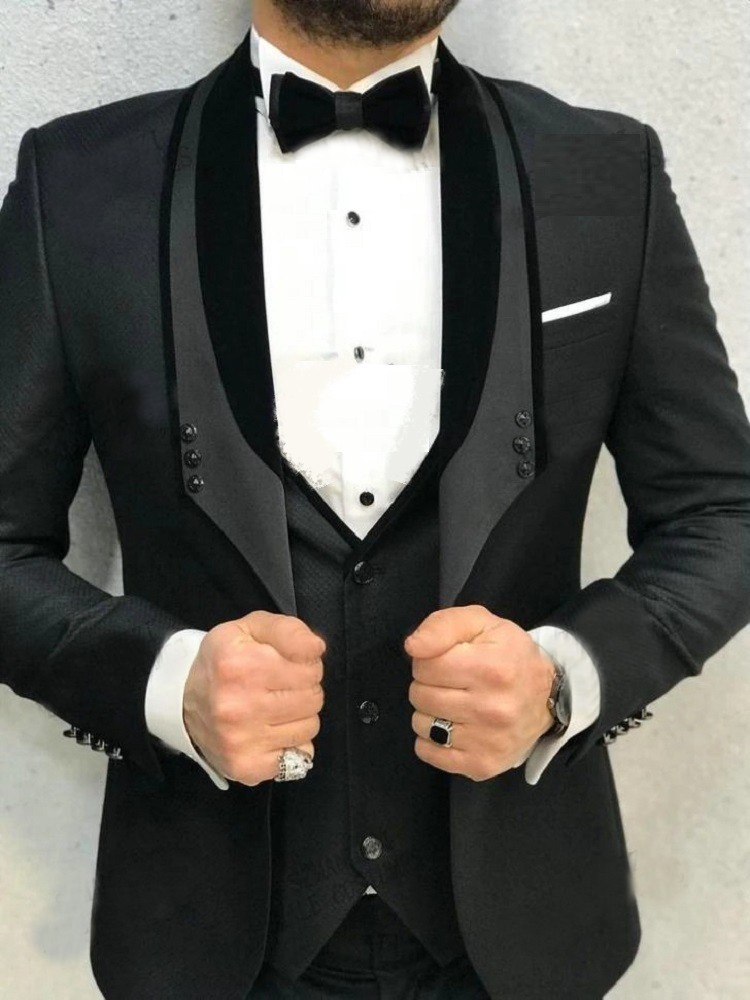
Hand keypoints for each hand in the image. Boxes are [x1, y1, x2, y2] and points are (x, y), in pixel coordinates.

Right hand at [183, 610, 325, 785]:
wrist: (183, 702)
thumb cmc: (224, 661)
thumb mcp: (250, 628)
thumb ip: (288, 629)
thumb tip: (316, 648)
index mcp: (240, 664)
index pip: (311, 663)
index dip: (305, 661)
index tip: (289, 663)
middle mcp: (238, 704)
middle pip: (313, 696)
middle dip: (303, 688)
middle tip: (280, 686)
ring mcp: (241, 739)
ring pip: (310, 726)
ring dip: (299, 715)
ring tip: (274, 707)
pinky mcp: (247, 766)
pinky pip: (300, 755)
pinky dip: (292, 743)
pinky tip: (272, 731)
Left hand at [404, 604, 556, 781]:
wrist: (548, 697)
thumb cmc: (508, 655)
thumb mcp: (481, 623)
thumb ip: (443, 625)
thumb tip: (413, 647)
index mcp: (491, 668)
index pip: (424, 666)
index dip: (429, 659)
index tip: (448, 660)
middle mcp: (491, 708)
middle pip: (420, 695)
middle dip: (429, 684)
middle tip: (453, 682)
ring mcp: (487, 742)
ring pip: (421, 724)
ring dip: (430, 711)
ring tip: (455, 703)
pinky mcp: (481, 765)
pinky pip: (428, 752)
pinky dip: (432, 739)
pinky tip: (453, 726)